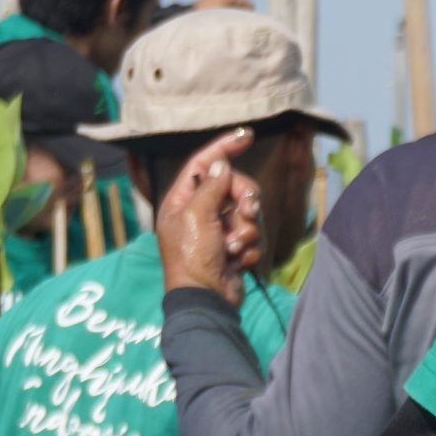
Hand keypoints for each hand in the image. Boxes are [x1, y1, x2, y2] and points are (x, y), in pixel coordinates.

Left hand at [156, 130, 260, 303]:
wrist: (206, 299)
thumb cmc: (193, 256)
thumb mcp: (196, 216)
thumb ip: (210, 186)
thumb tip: (221, 163)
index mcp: (182, 200)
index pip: (203, 163)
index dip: (224, 147)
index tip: (247, 135)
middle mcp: (200, 211)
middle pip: (234, 187)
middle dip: (244, 200)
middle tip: (245, 214)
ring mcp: (219, 230)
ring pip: (247, 213)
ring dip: (246, 230)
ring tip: (234, 247)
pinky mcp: (235, 247)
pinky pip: (253, 235)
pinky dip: (249, 248)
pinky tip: (237, 261)